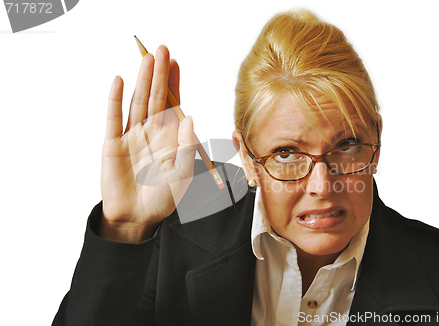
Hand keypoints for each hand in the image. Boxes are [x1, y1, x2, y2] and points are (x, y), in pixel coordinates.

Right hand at [100, 46, 196, 242]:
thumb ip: (186, 147)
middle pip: (155, 98)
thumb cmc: (163, 198)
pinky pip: (113, 118)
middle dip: (159, 74)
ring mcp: (131, 136)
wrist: (137, 218)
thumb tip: (190, 118)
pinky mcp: (113, 144)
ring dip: (142, 81)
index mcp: (170, 138)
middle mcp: (151, 132)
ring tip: (146, 59)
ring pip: (137, 102)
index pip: (172, 105)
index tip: (175, 63)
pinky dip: (115, 99)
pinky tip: (118, 81)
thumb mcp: (182, 175)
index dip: (173, 84)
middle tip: (162, 49)